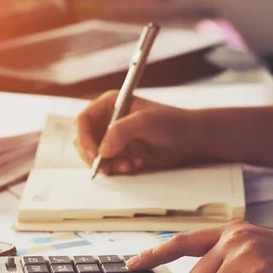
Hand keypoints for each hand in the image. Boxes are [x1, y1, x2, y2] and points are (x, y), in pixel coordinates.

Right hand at [74, 91, 200, 174]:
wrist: (189, 139)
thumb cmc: (171, 122)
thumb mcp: (145, 122)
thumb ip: (121, 132)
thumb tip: (101, 151)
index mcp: (110, 104)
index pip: (83, 121)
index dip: (83, 138)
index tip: (94, 155)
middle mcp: (108, 120)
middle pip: (83, 140)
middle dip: (93, 156)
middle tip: (105, 168)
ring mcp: (113, 137)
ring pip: (95, 155)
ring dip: (108, 165)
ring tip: (127, 166)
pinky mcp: (121, 152)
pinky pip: (108, 164)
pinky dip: (118, 168)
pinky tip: (136, 164)